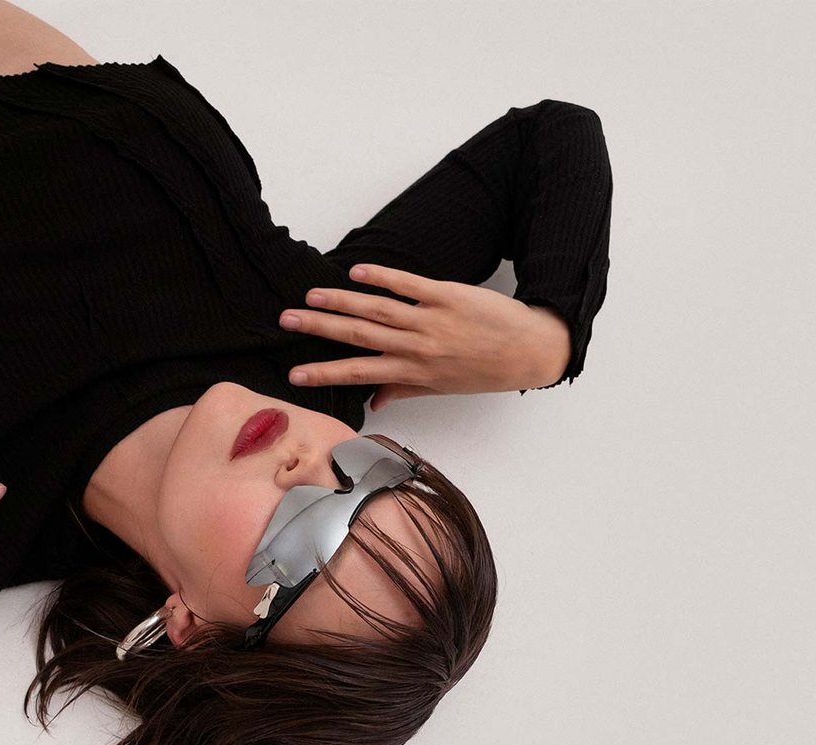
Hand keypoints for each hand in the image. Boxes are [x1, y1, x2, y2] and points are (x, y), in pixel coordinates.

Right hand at [278, 263, 572, 408]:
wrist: (528, 350)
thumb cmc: (486, 370)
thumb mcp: (444, 388)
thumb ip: (406, 390)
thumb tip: (374, 400)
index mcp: (414, 372)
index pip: (359, 373)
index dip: (325, 373)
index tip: (295, 375)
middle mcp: (417, 347)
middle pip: (358, 335)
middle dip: (319, 329)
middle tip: (287, 321)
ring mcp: (430, 319)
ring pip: (376, 309)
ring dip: (340, 302)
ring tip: (310, 296)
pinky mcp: (446, 295)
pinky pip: (408, 285)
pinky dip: (382, 277)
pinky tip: (356, 273)